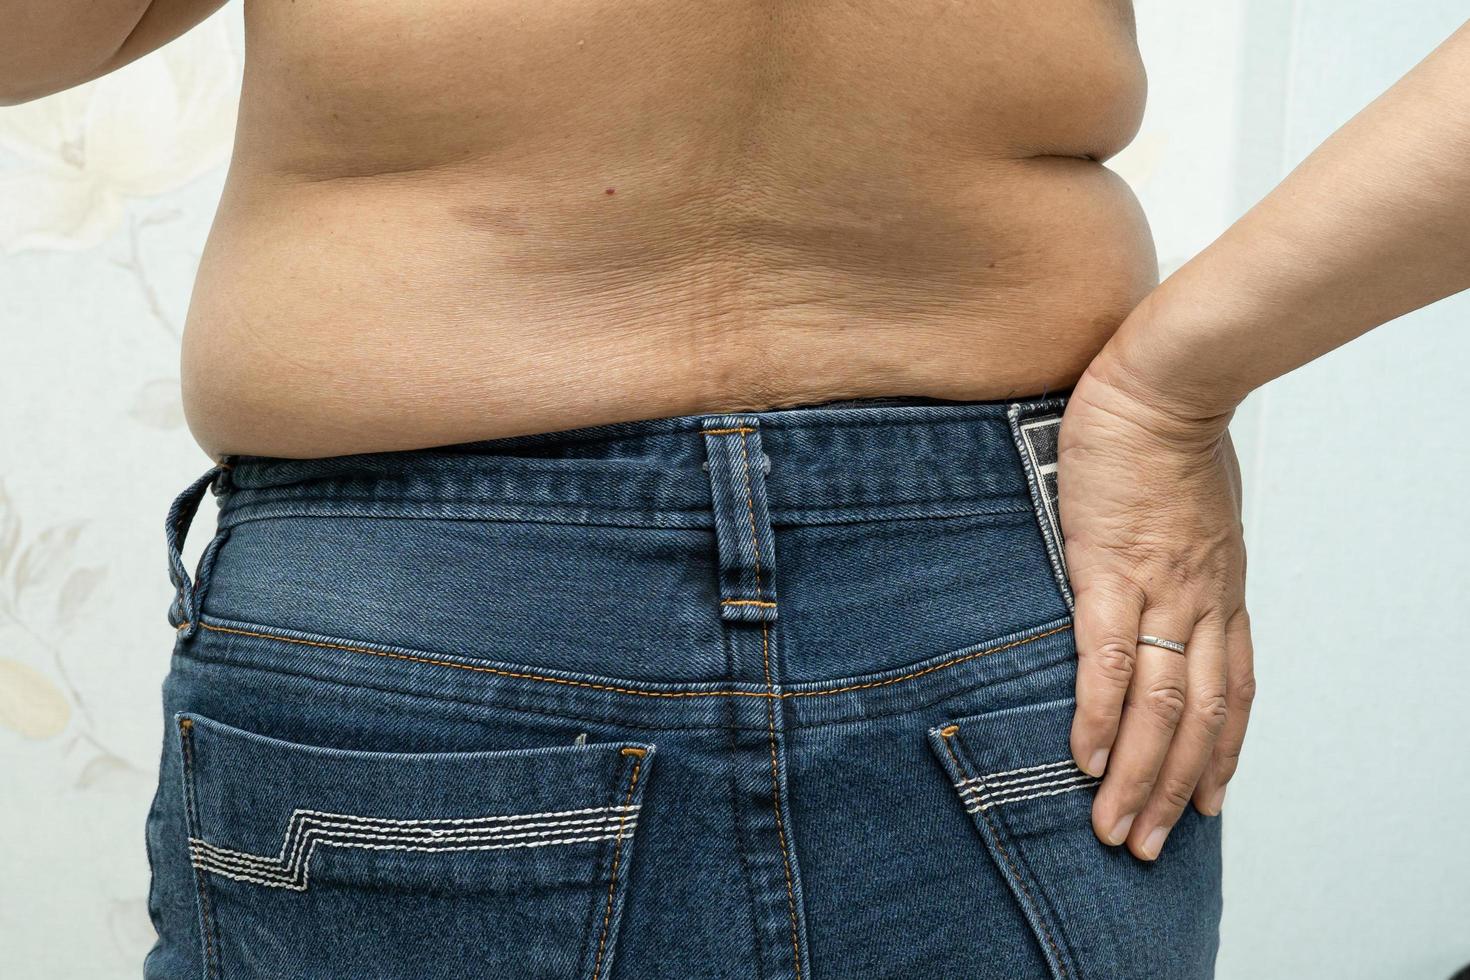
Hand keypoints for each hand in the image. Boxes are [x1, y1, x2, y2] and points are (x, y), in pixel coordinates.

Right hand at [1057, 350, 1254, 860]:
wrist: (1165, 379)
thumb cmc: (1171, 433)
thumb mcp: (1196, 510)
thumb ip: (1182, 557)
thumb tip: (1158, 579)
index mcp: (1220, 590)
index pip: (1234, 693)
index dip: (1223, 756)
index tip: (1209, 803)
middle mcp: (1202, 602)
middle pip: (1201, 719)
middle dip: (1177, 791)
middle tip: (1149, 844)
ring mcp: (1160, 588)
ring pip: (1163, 705)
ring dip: (1142, 775)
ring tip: (1116, 825)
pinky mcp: (1109, 567)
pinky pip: (1109, 658)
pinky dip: (1101, 714)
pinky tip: (1085, 756)